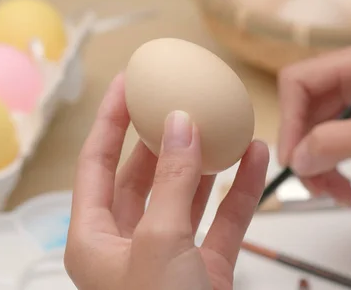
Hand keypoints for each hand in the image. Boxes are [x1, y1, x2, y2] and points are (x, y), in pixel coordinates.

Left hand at [64, 74, 268, 289]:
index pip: (97, 163)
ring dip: (209, 159)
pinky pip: (224, 218)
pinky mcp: (207, 266)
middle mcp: (130, 243)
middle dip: (165, 135)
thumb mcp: (159, 243)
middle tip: (180, 97)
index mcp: (95, 239)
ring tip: (223, 122)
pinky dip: (241, 190)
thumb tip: (180, 126)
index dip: (111, 120)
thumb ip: (172, 182)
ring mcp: (171, 253)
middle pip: (145, 174)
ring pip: (190, 193)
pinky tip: (255, 159)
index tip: (128, 84)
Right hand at [278, 39, 350, 205]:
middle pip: (306, 109)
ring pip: (318, 131)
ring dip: (319, 164)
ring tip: (334, 194)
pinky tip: (343, 191)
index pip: (299, 81)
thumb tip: (296, 157)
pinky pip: (337, 144)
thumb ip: (335, 142)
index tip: (294, 159)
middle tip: (314, 185)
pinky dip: (334, 168)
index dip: (290, 120)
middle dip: (306, 149)